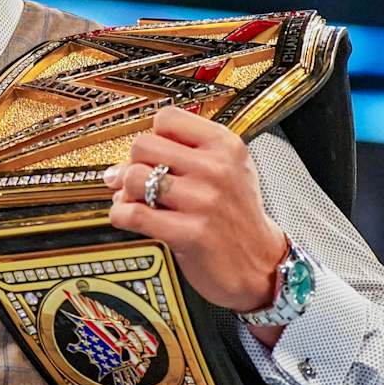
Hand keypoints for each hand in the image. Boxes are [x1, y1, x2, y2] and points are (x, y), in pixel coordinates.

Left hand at [103, 106, 289, 317]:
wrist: (261, 265)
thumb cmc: (238, 218)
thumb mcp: (228, 170)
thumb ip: (185, 154)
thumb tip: (123, 160)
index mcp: (226, 146)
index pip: (167, 118)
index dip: (153, 136)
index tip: (154, 154)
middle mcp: (217, 169)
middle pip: (143, 145)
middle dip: (133, 163)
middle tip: (138, 180)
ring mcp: (203, 201)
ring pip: (134, 177)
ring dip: (125, 191)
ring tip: (135, 200)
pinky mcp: (190, 233)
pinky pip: (134, 213)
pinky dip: (121, 215)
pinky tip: (130, 218)